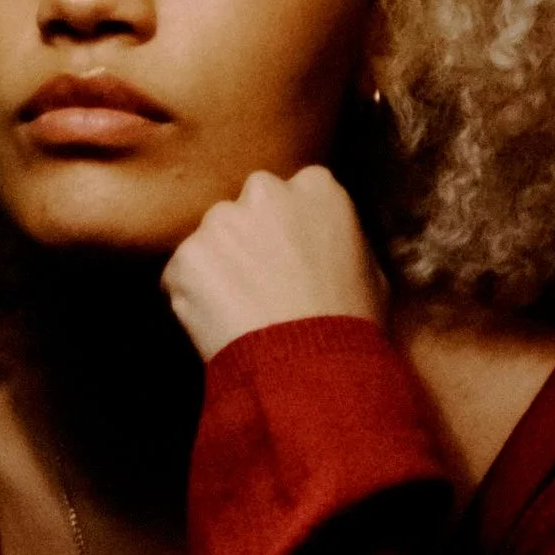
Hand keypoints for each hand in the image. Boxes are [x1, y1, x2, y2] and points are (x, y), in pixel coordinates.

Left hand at [160, 162, 387, 363]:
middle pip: (245, 209)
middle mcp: (264, 191)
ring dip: (217, 268)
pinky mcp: (187, 256)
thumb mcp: (373, 273)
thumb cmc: (351, 326)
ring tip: (242, 312)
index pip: (292, 194)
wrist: (311, 368)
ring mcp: (220, 222)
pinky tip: (220, 325)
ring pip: (210, 241)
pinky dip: (192, 298)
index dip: (288, 229)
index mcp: (316, 187)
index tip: (290, 258)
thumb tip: (329, 246)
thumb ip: (342, 242)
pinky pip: (182, 275)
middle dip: (248, 239)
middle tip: (262, 285)